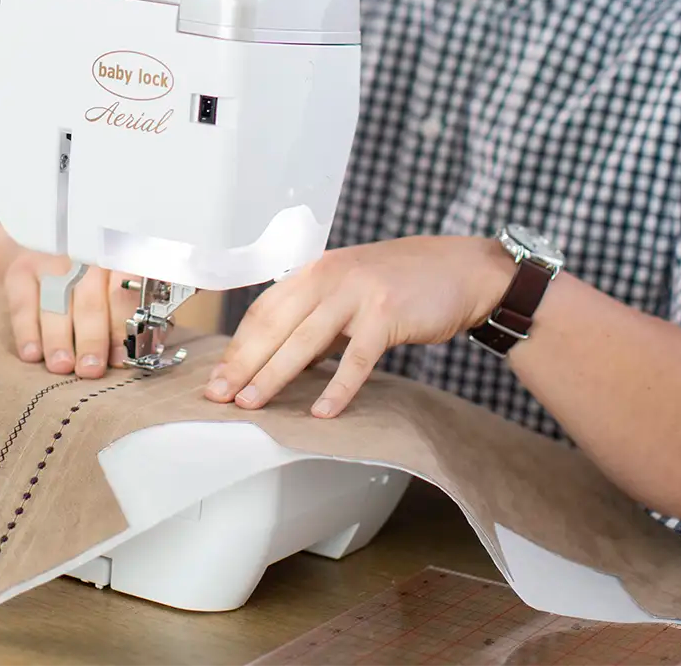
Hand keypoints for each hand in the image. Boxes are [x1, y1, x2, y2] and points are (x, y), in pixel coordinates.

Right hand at [3, 250, 140, 379]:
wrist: (42, 257)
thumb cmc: (89, 287)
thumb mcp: (113, 292)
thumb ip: (125, 317)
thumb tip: (137, 353)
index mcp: (116, 263)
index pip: (124, 290)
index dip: (123, 324)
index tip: (122, 355)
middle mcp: (84, 259)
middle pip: (90, 299)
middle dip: (92, 337)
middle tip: (91, 368)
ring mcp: (51, 263)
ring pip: (56, 301)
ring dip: (59, 337)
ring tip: (62, 365)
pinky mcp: (21, 271)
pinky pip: (22, 302)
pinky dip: (27, 330)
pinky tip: (32, 353)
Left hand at [204, 236, 511, 416]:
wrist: (462, 268)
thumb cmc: (403, 281)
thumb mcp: (348, 287)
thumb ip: (315, 315)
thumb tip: (281, 356)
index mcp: (314, 271)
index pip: (263, 310)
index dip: (238, 345)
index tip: (218, 375)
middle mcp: (328, 277)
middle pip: (274, 325)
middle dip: (243, 364)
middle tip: (218, 396)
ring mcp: (357, 295)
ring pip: (304, 341)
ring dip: (274, 375)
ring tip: (252, 404)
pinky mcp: (387, 315)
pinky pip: (356, 358)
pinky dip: (338, 387)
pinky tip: (322, 412)